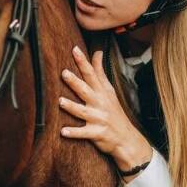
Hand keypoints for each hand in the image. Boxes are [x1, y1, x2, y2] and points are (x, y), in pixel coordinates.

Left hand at [59, 46, 152, 176]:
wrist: (126, 138)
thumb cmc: (114, 111)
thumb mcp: (109, 90)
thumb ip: (100, 72)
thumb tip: (97, 52)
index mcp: (102, 92)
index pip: (92, 74)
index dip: (83, 62)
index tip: (75, 49)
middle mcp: (100, 104)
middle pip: (86, 91)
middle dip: (75, 82)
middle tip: (64, 73)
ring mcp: (99, 119)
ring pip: (83, 112)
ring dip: (72, 107)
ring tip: (60, 101)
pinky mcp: (97, 134)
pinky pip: (84, 133)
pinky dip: (74, 133)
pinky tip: (63, 131)